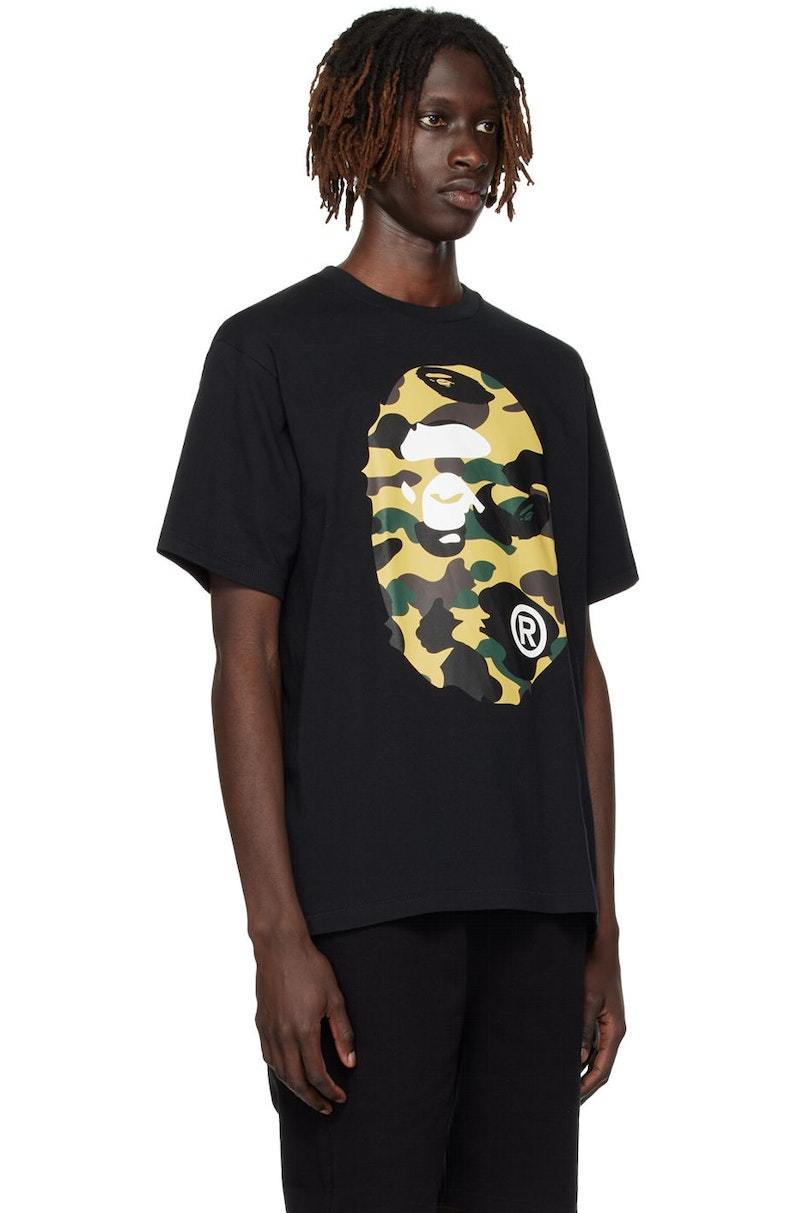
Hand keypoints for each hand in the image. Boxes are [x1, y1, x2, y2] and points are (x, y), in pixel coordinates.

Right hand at [254, 930, 356, 1113]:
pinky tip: (289, 1072)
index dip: (329, 1091)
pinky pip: (269, 1057)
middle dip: (312, 1099)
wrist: (279, 947)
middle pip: (296, 1081)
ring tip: (310, 1095)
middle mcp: (283, 1036)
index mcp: (303, 1031)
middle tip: (326, 1107)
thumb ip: (343, 1033)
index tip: (340, 1097)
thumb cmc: (310, 968)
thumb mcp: (335, 998)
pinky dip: (280, 1071)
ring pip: (280, 1072)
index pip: (317, 1075)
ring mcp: (269, 1030)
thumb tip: (350, 1062)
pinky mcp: (261, 1023)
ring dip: (296, 1089)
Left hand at [580, 925, 625, 1103]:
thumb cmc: (595, 968)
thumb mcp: (588, 998)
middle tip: (564, 1102)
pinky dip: (578, 1053)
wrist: (601, 944)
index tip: (572, 1102)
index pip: (602, 1069)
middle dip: (584, 1085)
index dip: (587, 1087)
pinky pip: (588, 1041)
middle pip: (599, 1066)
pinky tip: (563, 1058)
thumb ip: (584, 1029)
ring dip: (580, 1071)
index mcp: (615, 1030)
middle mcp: (612, 1030)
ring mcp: (606, 1023)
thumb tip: (578, 1060)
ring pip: (593, 1055)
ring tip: (561, 1085)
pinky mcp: (597, 1014)